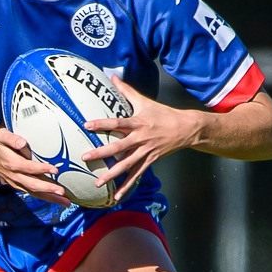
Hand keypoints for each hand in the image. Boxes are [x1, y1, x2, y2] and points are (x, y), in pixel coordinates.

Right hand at [0, 127, 72, 205]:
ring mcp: (16, 182)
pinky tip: (57, 199)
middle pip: (32, 185)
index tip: (55, 169)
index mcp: (10, 163)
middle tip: (62, 192)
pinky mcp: (19, 185)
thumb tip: (22, 143)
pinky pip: (32, 193)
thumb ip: (11, 138)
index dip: (41, 169)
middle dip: (48, 189)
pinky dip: (45, 197)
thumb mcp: (0, 135)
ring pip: (34, 192)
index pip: (27, 168)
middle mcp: (14, 175)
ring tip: (66, 202)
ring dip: (50, 198)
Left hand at [81, 78, 202, 192]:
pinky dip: (127, 186)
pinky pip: (136, 175)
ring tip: (98, 183)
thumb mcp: (145, 101)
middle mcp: (140, 139)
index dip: (102, 124)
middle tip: (85, 157)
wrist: (186, 128)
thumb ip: (126, 90)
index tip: (87, 125)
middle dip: (101, 153)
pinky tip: (117, 196)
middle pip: (119, 147)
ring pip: (126, 165)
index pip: (117, 122)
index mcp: (138, 123)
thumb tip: (113, 76)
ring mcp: (145, 152)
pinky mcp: (150, 161)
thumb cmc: (163, 113)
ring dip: (112, 175)